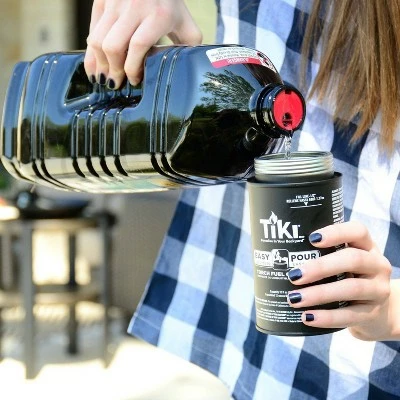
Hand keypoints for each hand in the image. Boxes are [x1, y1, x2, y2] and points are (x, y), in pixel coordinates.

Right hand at [85, 0, 201, 88]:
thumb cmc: (171, 5)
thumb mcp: (186, 25)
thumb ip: (188, 47)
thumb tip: (184, 73)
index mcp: (158, 15)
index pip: (138, 46)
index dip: (132, 68)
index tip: (135, 80)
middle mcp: (135, 6)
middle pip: (113, 46)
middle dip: (113, 70)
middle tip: (117, 83)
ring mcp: (115, 2)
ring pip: (98, 39)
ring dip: (99, 63)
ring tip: (103, 78)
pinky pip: (92, 30)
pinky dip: (91, 51)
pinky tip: (94, 66)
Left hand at [286, 221, 398, 340]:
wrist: (377, 312)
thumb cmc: (348, 277)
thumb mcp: (341, 262)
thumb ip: (318, 255)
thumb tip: (270, 257)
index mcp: (366, 246)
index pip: (358, 231)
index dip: (336, 233)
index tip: (312, 238)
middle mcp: (376, 264)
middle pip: (353, 259)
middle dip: (320, 267)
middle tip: (294, 275)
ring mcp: (378, 290)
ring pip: (352, 288)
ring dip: (319, 294)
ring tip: (294, 299)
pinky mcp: (373, 314)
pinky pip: (350, 315)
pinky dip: (327, 317)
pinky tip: (307, 317)